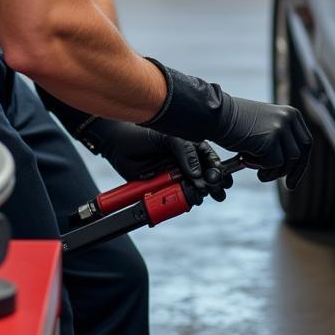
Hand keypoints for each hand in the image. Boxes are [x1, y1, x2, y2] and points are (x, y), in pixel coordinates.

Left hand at [90, 120, 231, 201]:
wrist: (117, 142)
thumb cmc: (143, 133)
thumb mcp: (168, 136)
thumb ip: (185, 151)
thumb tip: (197, 174)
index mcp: (190, 146)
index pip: (209, 159)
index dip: (216, 169)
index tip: (217, 177)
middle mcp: (184, 163)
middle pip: (205, 177)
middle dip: (213, 185)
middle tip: (215, 190)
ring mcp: (174, 176)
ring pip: (192, 190)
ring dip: (199, 194)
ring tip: (200, 193)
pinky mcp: (161, 188)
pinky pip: (176, 198)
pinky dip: (182, 201)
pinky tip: (187, 199)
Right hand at [213, 96, 311, 188]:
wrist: (216, 115)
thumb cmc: (235, 124)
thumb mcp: (264, 127)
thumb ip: (279, 139)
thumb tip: (290, 165)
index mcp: (291, 113)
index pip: (305, 143)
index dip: (301, 163)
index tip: (293, 179)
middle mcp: (289, 118)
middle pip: (301, 153)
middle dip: (294, 172)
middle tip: (287, 186)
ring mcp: (281, 127)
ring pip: (288, 162)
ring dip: (272, 170)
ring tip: (253, 164)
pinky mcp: (271, 139)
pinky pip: (274, 163)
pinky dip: (261, 167)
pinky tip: (246, 157)